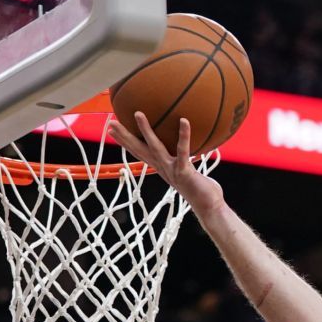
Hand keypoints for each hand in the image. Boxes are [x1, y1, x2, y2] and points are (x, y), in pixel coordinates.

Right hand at [108, 113, 223, 216]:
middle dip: (125, 136)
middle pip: (140, 150)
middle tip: (111, 121)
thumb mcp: (191, 172)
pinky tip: (184, 120)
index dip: (125, 143)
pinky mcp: (184, 172)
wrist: (209, 208)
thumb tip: (191, 149)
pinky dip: (184, 135)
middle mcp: (163, 169)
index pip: (140, 153)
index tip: (112, 131)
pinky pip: (183, 151)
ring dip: (146, 131)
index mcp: (162, 168)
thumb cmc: (203, 190)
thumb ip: (188, 160)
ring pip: (155, 148)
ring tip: (138, 114)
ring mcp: (172, 170)